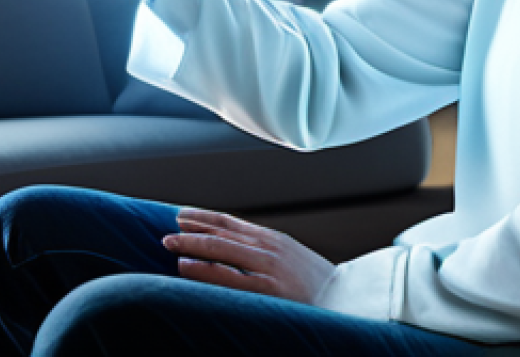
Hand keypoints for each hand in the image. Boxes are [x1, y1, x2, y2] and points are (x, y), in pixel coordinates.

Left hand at [162, 207, 335, 304]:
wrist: (351, 302)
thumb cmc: (318, 285)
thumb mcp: (291, 258)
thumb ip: (265, 251)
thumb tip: (234, 247)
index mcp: (272, 239)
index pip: (230, 223)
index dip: (204, 218)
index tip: (182, 216)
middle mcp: (268, 248)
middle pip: (222, 233)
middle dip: (192, 230)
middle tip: (168, 231)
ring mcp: (268, 268)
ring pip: (222, 251)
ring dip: (193, 247)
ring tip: (171, 246)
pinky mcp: (269, 290)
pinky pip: (230, 278)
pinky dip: (205, 271)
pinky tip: (187, 268)